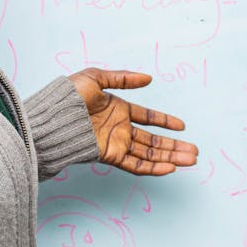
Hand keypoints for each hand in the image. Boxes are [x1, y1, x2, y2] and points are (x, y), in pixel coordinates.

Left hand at [69, 68, 196, 174]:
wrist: (52, 117)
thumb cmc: (69, 96)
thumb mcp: (96, 78)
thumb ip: (123, 78)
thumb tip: (148, 78)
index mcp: (118, 110)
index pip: (147, 118)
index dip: (165, 122)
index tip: (182, 126)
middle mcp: (120, 129)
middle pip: (153, 141)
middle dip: (174, 146)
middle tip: (195, 151)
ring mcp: (116, 143)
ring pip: (149, 154)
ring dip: (170, 158)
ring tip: (190, 160)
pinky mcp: (110, 156)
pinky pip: (136, 164)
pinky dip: (153, 168)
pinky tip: (170, 168)